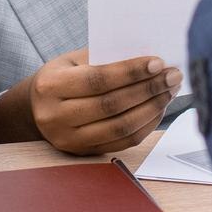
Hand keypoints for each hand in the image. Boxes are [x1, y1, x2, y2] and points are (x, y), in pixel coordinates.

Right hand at [10, 49, 180, 155]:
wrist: (38, 106)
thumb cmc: (63, 75)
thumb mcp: (74, 60)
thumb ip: (105, 58)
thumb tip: (148, 60)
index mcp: (51, 86)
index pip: (97, 80)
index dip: (130, 72)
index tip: (158, 63)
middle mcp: (56, 116)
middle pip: (111, 105)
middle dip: (148, 89)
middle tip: (173, 76)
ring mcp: (69, 139)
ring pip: (120, 128)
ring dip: (152, 109)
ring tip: (170, 91)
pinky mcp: (84, 153)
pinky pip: (122, 143)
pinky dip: (145, 126)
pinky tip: (158, 109)